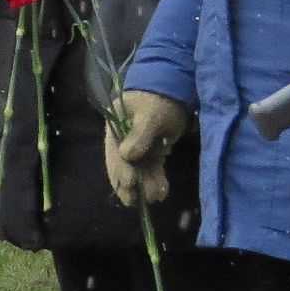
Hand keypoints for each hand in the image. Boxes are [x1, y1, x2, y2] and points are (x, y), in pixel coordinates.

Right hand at [104, 91, 191, 207]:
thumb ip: (139, 135)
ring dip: (146, 186)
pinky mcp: (150, 153)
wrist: (175, 90)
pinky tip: (161, 192)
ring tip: (156, 197)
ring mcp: (136, 148)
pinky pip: (150, 170)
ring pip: (138, 171)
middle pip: (123, 166)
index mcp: (115, 128)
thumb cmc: (159, 100)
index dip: (121, 168)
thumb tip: (126, 156)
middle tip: (138, 200)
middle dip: (131, 184)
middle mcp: (122, 140)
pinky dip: (155, 181)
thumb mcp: (150, 115)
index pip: (115, 152)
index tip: (130, 182)